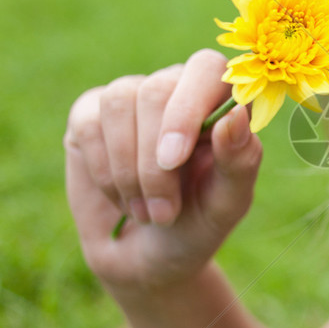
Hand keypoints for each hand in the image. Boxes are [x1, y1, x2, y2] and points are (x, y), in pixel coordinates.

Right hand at [64, 49, 262, 290]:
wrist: (149, 258)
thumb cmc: (198, 225)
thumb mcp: (227, 204)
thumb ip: (240, 160)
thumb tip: (235, 114)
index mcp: (221, 101)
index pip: (206, 68)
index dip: (187, 108)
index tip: (174, 160)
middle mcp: (177, 89)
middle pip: (156, 90)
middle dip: (153, 160)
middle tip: (164, 213)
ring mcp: (131, 98)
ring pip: (118, 102)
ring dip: (128, 170)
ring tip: (146, 213)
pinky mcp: (90, 115)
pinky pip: (88, 123)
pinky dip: (103, 170)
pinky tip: (121, 198)